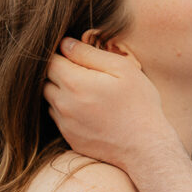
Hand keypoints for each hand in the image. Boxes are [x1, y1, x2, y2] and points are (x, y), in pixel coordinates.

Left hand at [44, 39, 173, 168]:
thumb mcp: (122, 70)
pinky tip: (91, 111)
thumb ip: (89, 53)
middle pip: (45, 79)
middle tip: (87, 75)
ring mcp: (65, 123)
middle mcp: (63, 104)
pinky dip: (69, 110)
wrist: (145, 148)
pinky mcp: (69, 138)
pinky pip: (59, 117)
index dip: (62, 54)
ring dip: (63, 92)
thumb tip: (65, 43)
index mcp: (74, 82)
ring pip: (50, 98)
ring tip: (90, 94)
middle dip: (60, 73)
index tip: (79, 57)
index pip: (49, 60)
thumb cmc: (139, 105)